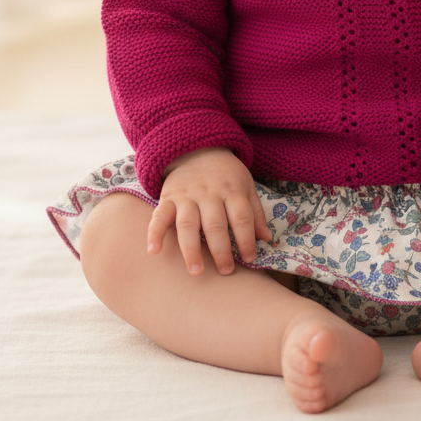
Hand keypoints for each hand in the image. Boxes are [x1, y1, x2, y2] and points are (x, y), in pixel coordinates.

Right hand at [147, 147, 271, 275]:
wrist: (197, 148)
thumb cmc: (225, 174)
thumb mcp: (246, 185)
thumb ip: (255, 212)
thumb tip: (266, 240)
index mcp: (232, 190)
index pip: (242, 217)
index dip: (247, 240)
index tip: (250, 258)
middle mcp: (209, 193)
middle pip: (216, 224)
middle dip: (221, 250)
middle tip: (226, 271)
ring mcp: (187, 196)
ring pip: (188, 224)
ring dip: (192, 249)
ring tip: (197, 271)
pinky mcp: (168, 197)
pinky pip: (159, 216)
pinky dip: (155, 233)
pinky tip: (154, 251)